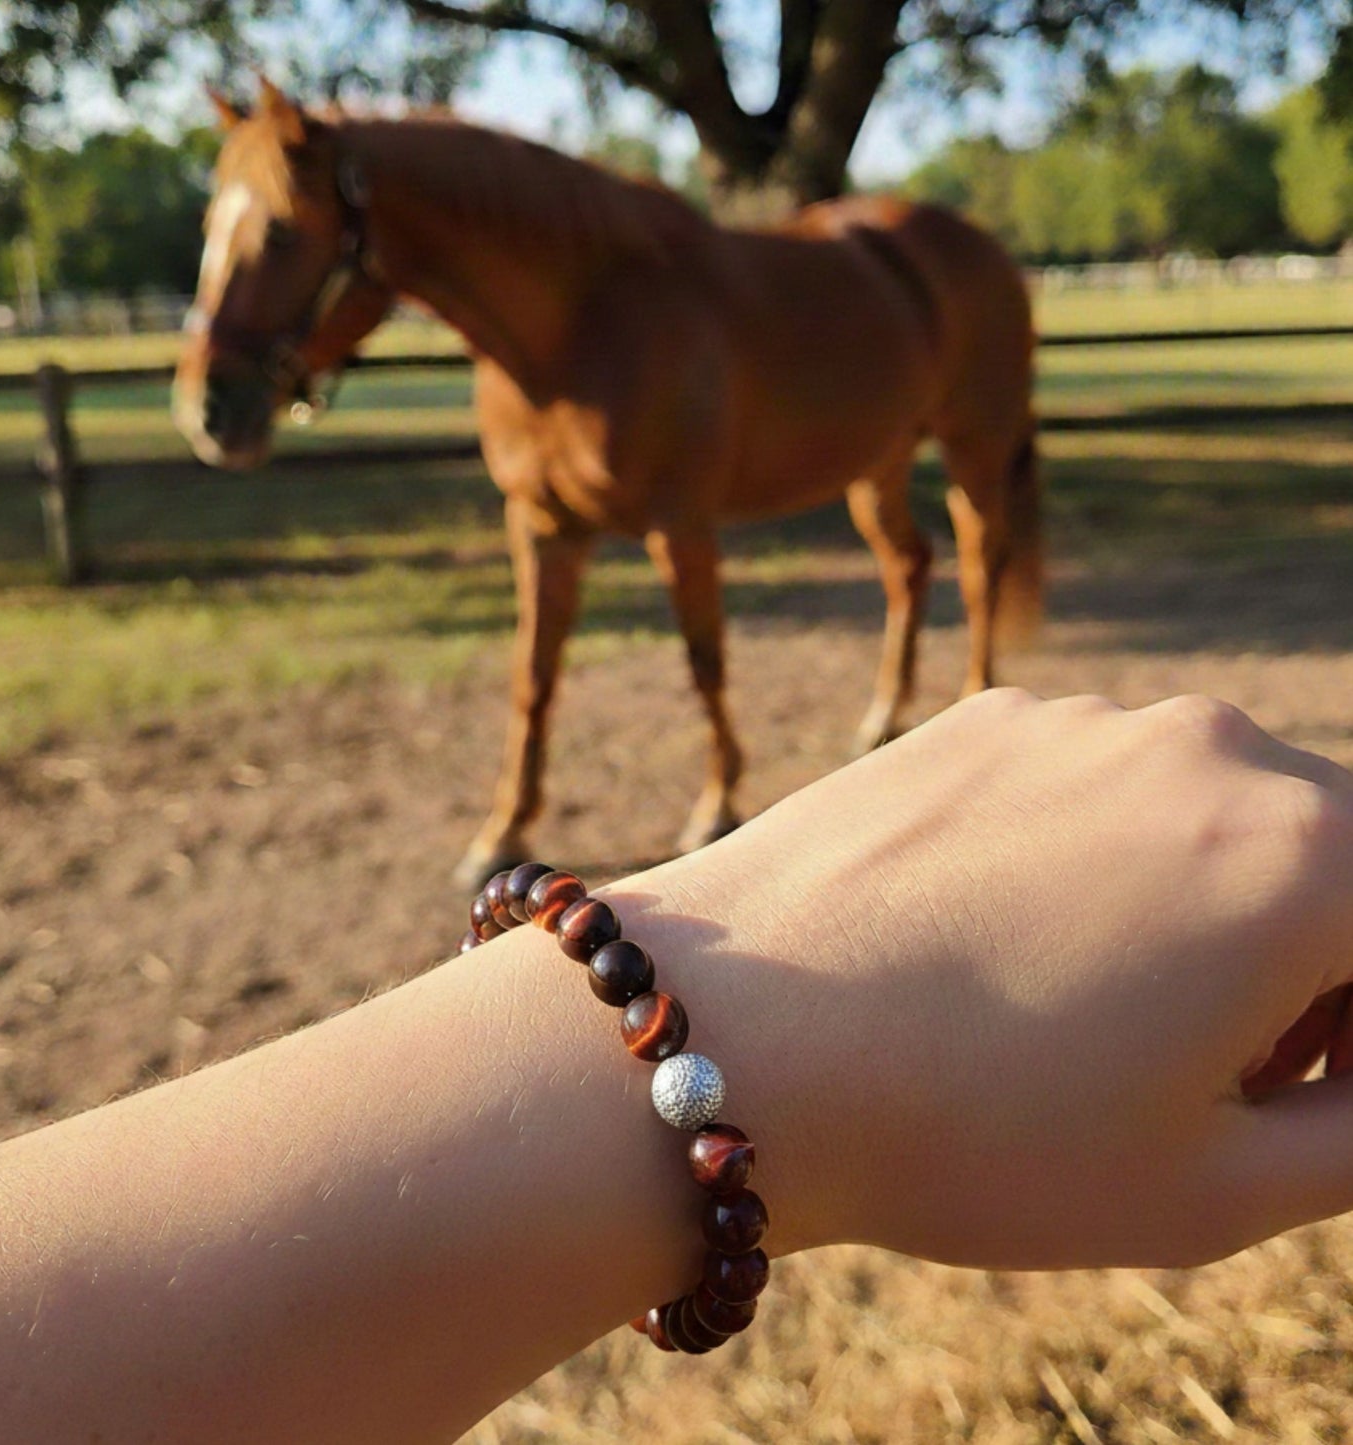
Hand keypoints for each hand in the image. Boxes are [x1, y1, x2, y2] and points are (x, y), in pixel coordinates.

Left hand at [610, 690, 1352, 1270]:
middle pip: (1327, 860)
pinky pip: (1094, 789)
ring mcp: (1083, 720)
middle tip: (1228, 1076)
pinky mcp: (983, 719)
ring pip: (1207, 816)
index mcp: (1305, 857)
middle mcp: (1208, 749)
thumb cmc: (975, 1133)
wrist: (734, 1035)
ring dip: (1204, 906)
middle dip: (1318, 968)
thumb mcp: (1218, 1187)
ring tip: (1100, 1016)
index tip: (1307, 1091)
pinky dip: (1099, 859)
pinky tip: (1003, 943)